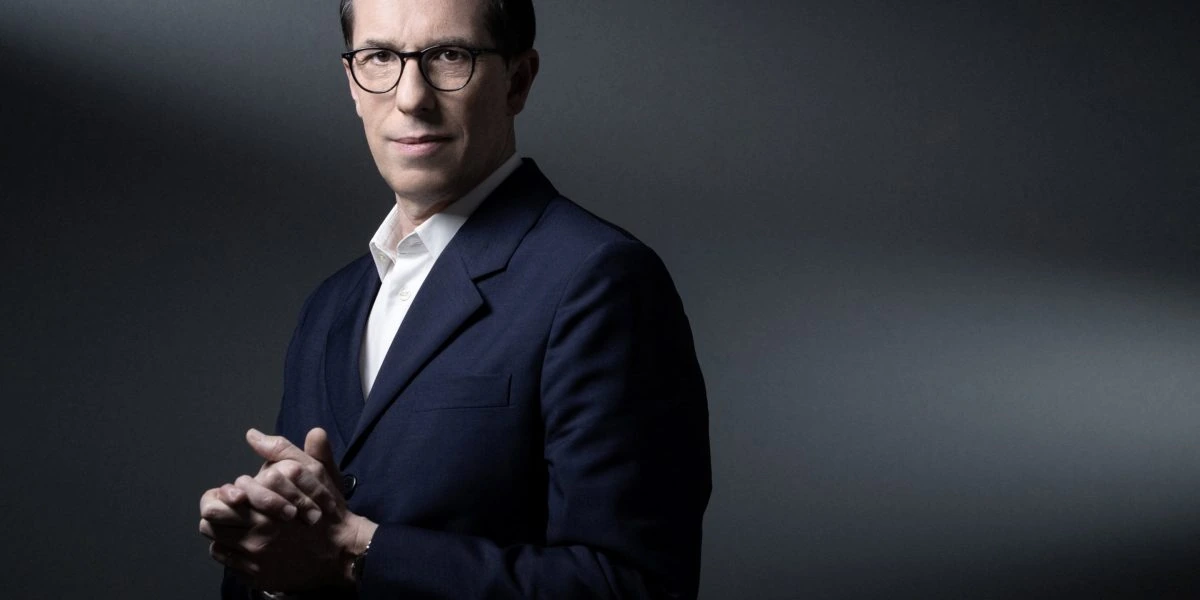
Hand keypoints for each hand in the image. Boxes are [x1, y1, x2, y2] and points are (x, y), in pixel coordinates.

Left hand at [199, 428, 376, 591]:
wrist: (343, 551)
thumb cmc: (328, 511)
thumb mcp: (314, 472)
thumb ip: (283, 450)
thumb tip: (253, 435)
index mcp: (264, 509)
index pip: (214, 505)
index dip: (218, 497)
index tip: (231, 496)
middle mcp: (255, 537)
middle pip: (209, 525)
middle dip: (216, 514)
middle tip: (230, 510)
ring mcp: (255, 560)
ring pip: (216, 545)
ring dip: (223, 533)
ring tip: (239, 526)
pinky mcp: (257, 577)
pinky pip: (229, 564)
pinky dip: (234, 552)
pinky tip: (249, 544)